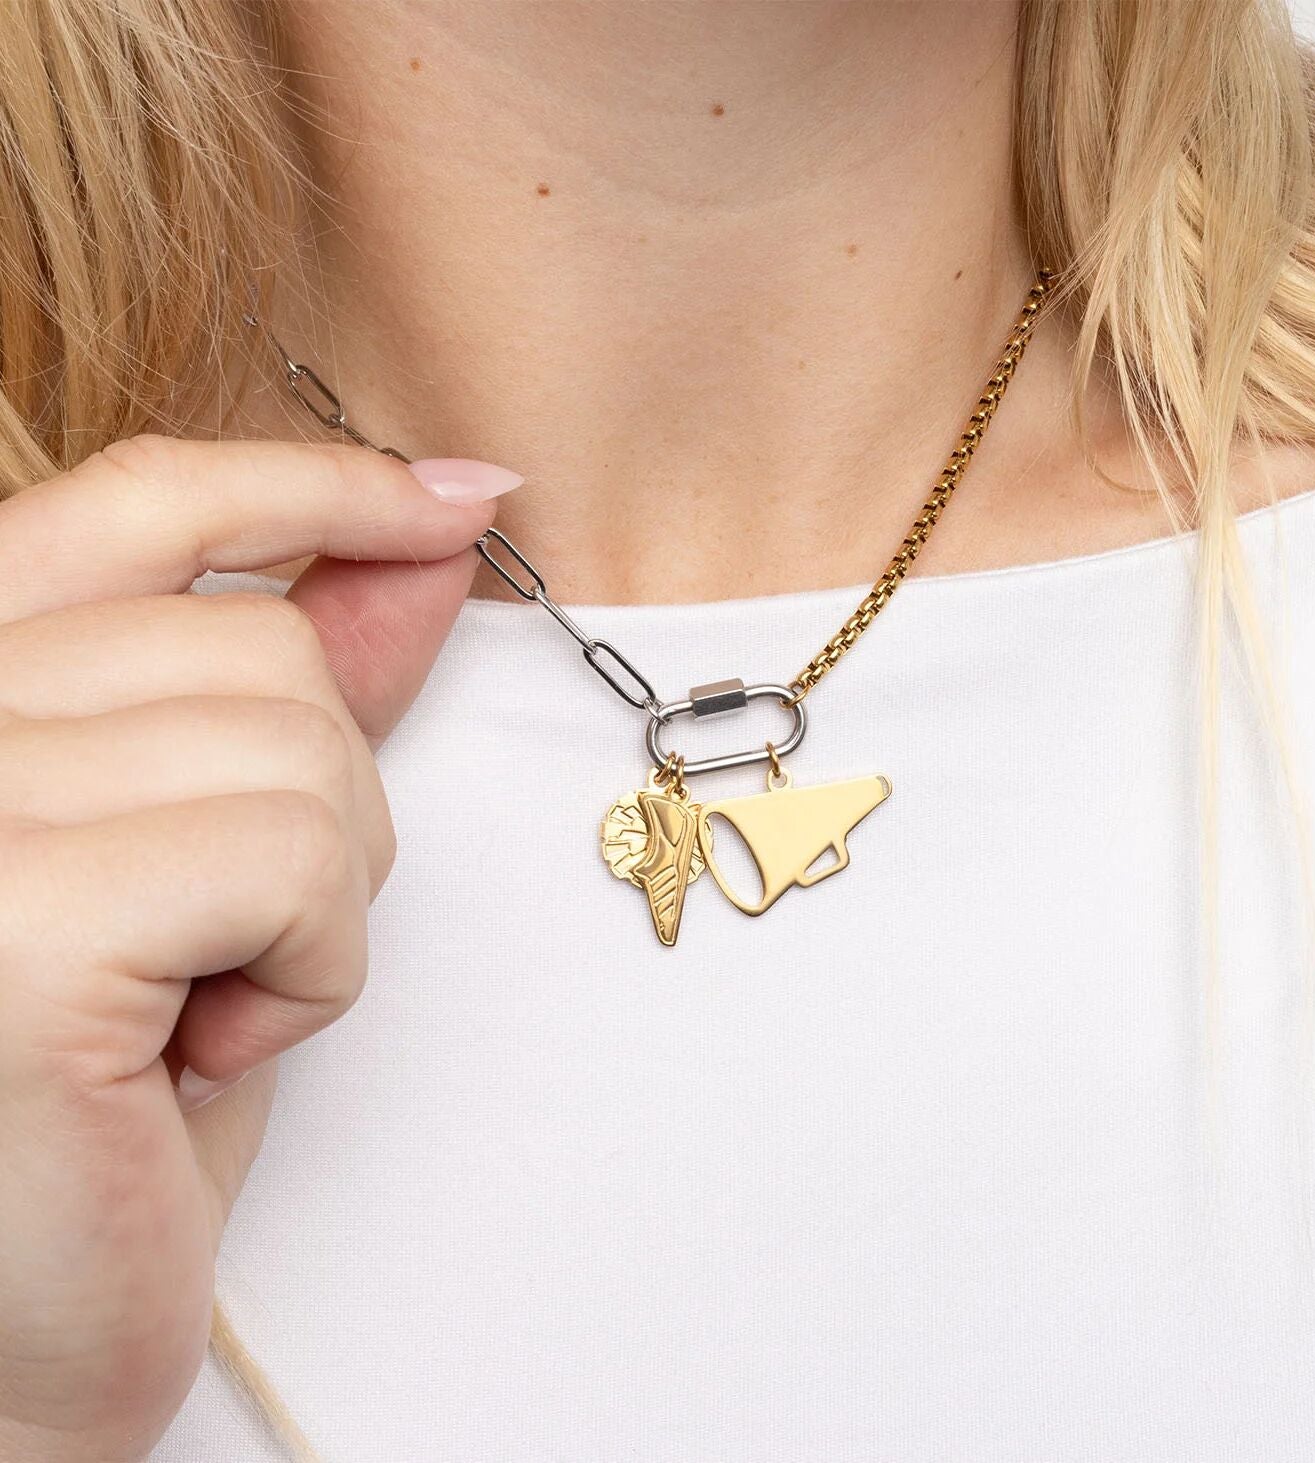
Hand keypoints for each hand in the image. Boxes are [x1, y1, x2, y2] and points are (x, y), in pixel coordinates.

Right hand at [0, 438, 516, 1459]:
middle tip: (214, 953)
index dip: (315, 486)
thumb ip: (295, 699)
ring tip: (190, 1012)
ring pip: (296, 741)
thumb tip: (422, 549)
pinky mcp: (10, 913)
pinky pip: (290, 852)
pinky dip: (307, 966)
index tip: (456, 501)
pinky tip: (188, 1059)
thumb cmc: (93, 1123)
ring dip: (311, 897)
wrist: (11, 1352)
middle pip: (259, 646)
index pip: (140, 506)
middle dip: (313, 807)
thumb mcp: (213, 873)